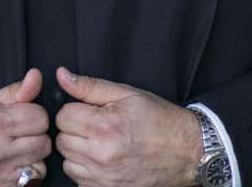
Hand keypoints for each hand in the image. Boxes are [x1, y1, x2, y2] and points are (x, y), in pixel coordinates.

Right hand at [0, 67, 51, 186]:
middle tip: (17, 135)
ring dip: (31, 160)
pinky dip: (23, 178)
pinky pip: (27, 186)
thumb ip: (14, 91)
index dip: (33, 115)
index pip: (40, 118)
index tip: (23, 117)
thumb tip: (36, 77)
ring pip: (40, 168)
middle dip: (34, 136)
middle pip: (44, 143)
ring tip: (13, 152)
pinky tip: (8, 168)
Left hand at [53, 66, 202, 186]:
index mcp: (104, 126)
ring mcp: (104, 177)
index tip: (90, 112)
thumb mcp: (128, 94)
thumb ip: (90, 86)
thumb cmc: (161, 121)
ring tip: (101, 144)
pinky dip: (88, 171)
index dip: (75, 110)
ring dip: (79, 152)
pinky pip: (80, 181)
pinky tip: (104, 161)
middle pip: (62, 140)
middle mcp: (101, 155)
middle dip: (75, 130)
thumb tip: (62, 75)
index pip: (62, 117)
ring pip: (68, 162)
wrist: (189, 152)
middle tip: (97, 126)